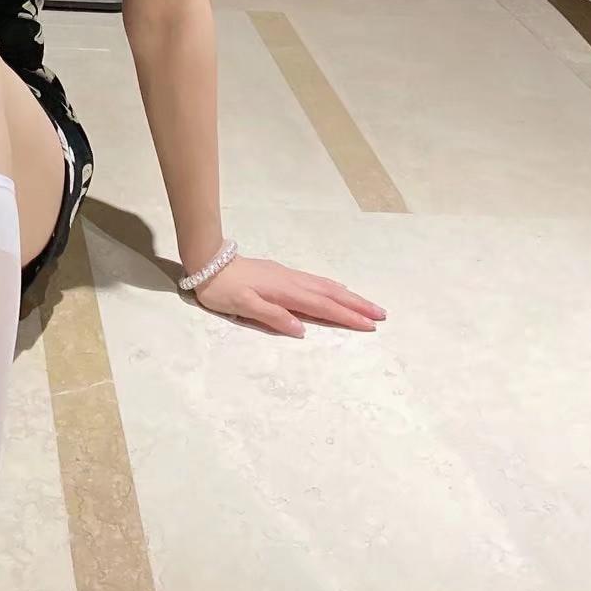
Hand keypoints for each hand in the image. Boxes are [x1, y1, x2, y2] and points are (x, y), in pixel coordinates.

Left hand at [191, 255, 386, 337]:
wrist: (208, 262)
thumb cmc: (222, 289)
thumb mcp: (243, 306)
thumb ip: (272, 316)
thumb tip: (301, 329)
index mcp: (285, 292)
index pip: (322, 306)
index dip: (346, 317)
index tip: (369, 326)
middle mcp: (292, 282)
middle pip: (331, 294)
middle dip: (357, 306)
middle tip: (382, 315)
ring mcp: (288, 276)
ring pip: (325, 286)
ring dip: (349, 296)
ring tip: (367, 306)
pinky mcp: (283, 274)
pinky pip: (316, 281)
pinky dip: (333, 288)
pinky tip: (337, 290)